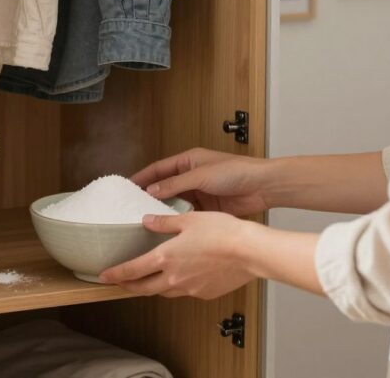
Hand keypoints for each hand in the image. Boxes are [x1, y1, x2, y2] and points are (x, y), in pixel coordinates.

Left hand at [97, 212, 260, 298]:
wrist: (249, 252)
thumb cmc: (221, 232)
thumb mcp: (189, 220)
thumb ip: (164, 222)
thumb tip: (147, 221)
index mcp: (165, 258)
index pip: (132, 270)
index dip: (116, 274)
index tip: (104, 277)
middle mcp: (174, 278)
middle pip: (144, 288)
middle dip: (129, 287)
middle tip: (119, 284)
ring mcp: (190, 288)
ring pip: (164, 292)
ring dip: (153, 287)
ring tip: (149, 281)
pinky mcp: (205, 294)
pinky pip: (185, 292)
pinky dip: (178, 286)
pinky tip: (183, 277)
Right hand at [132, 148, 272, 216]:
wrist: (263, 187)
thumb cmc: (236, 172)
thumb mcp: (200, 175)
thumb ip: (175, 184)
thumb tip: (152, 190)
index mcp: (189, 160)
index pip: (159, 168)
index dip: (143, 177)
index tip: (127, 187)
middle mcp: (192, 176)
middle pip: (165, 186)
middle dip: (151, 196)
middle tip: (133, 208)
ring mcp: (200, 192)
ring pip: (176, 202)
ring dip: (165, 210)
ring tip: (147, 221)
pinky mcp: (208, 208)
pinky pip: (188, 213)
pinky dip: (179, 219)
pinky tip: (169, 228)